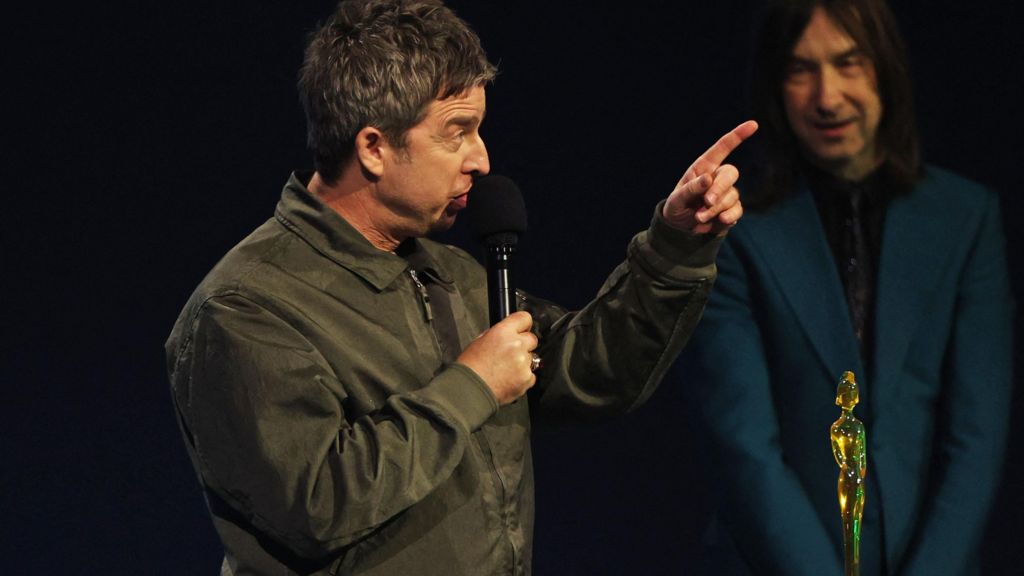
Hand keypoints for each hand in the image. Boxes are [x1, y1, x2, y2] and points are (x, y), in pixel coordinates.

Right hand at [457, 311, 538, 404]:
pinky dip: (523, 378)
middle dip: (524, 345)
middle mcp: (516, 345)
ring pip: (532, 358)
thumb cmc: (470, 368)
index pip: (524, 318)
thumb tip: (507, 334)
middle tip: (511, 354)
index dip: (523, 324)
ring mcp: (523, 362)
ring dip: (523, 362)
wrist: (470, 390)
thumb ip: (498, 335)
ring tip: (506, 370)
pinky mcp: (527, 378)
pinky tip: (509, 379)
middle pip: (532, 339)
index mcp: (503, 332)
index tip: (523, 329)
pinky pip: (531, 375)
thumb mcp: (479, 341)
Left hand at [662, 120, 758, 234]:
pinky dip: (727, 217)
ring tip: (698, 216)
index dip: (738, 135)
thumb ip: (690, 189)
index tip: (753, 124)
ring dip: (715, 209)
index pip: (723, 147)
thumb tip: (707, 179)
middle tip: (706, 202)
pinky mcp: (732, 209)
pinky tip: (719, 220)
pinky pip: (737, 210)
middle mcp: (718, 177)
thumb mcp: (676, 199)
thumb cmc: (677, 206)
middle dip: (720, 188)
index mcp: (704, 167)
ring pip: (732, 196)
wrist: (682, 227)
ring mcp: (727, 193)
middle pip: (731, 173)